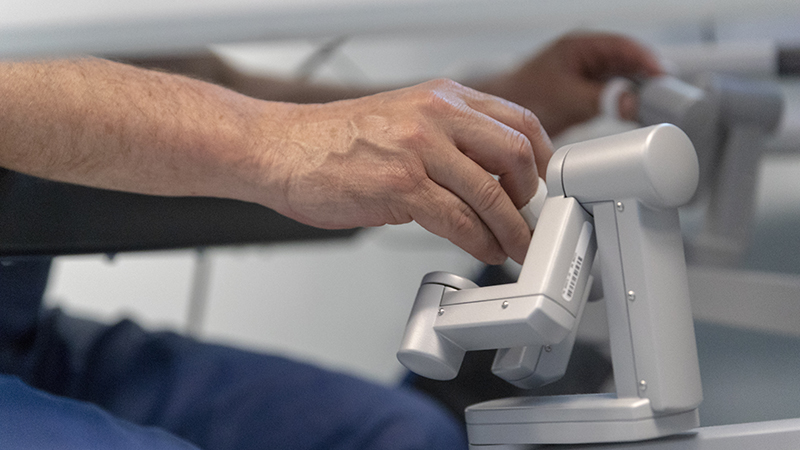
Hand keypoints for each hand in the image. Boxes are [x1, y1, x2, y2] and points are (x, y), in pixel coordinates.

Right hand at [256, 79, 553, 264]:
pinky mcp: (402, 185)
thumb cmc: (334, 141)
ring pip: (492, 193)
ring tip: (514, 247)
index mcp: (442, 97)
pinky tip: (485, 250)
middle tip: (530, 220)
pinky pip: (460, 219)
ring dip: (511, 230)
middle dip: (532, 196)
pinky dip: (481, 242)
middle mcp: (437, 114)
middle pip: (517, 154)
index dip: (541, 159)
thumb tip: (486, 177)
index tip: (542, 186)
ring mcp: (420, 148)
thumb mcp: (403, 121)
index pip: (518, 121)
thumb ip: (448, 141)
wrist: (281, 149)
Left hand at [475, 33, 663, 135]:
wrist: (499, 120)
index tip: (663, 77)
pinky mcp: (587, 96)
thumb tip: (632, 102)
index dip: (647, 60)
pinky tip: (637, 117)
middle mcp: (587, 58)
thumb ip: (600, 99)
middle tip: (667, 96)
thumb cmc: (522, 96)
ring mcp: (588, 76)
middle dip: (648, 78)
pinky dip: (627, 105)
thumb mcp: (565, 97)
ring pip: (624, 81)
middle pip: (629, 63)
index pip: (624, 46)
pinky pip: (615, 97)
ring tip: (657, 108)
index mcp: (580, 46)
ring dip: (639, 93)